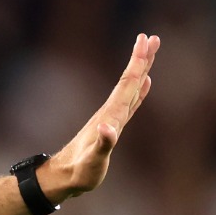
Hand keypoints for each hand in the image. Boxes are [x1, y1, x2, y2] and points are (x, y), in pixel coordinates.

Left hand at [43, 33, 159, 202]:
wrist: (64, 177)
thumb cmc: (80, 172)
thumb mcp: (93, 161)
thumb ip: (102, 144)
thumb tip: (108, 128)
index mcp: (110, 116)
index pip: (126, 84)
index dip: (138, 63)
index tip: (145, 41)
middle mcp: (110, 113)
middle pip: (128, 81)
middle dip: (141, 59)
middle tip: (151, 37)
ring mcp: (111, 118)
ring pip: (129, 88)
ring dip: (141, 70)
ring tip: (150, 52)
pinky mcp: (112, 126)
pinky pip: (130, 102)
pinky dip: (139, 90)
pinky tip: (145, 83)